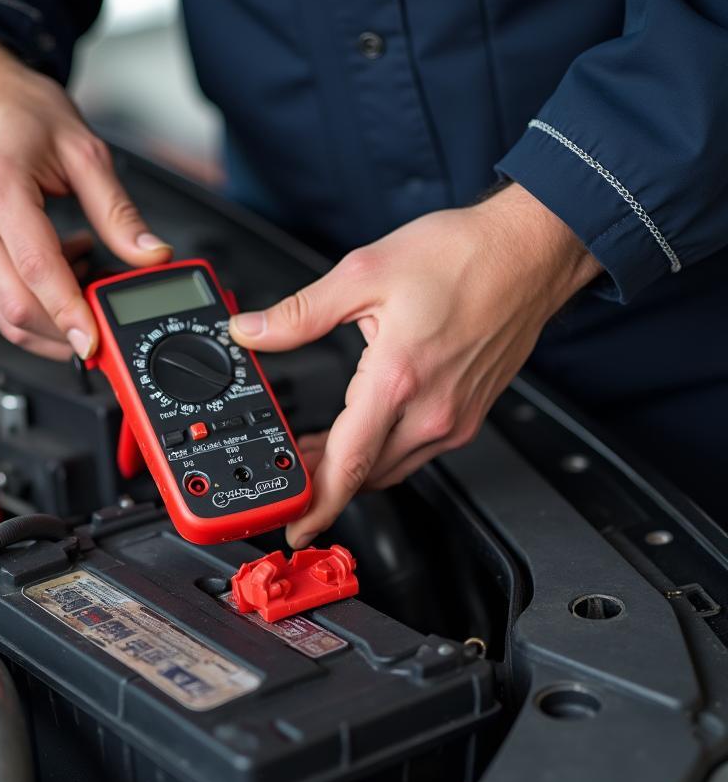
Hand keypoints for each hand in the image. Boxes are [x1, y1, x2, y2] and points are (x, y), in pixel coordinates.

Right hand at [0, 39, 171, 359]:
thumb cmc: (19, 118)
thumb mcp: (84, 151)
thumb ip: (119, 212)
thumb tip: (151, 255)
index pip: (36, 269)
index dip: (69, 313)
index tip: (94, 342)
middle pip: (18, 308)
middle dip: (66, 329)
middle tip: (103, 312)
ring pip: (5, 319)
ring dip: (52, 317)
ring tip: (78, 269)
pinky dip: (32, 305)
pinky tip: (51, 271)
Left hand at [229, 183, 602, 547]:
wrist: (529, 252)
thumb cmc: (462, 257)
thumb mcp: (364, 273)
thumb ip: (301, 313)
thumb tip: (251, 330)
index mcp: (398, 379)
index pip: (348, 465)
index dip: (317, 505)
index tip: (295, 530)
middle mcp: (431, 411)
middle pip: (365, 475)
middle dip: (324, 481)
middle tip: (291, 470)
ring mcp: (455, 418)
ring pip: (390, 467)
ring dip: (353, 467)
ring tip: (318, 451)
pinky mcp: (469, 415)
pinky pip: (415, 451)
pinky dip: (382, 451)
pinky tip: (364, 429)